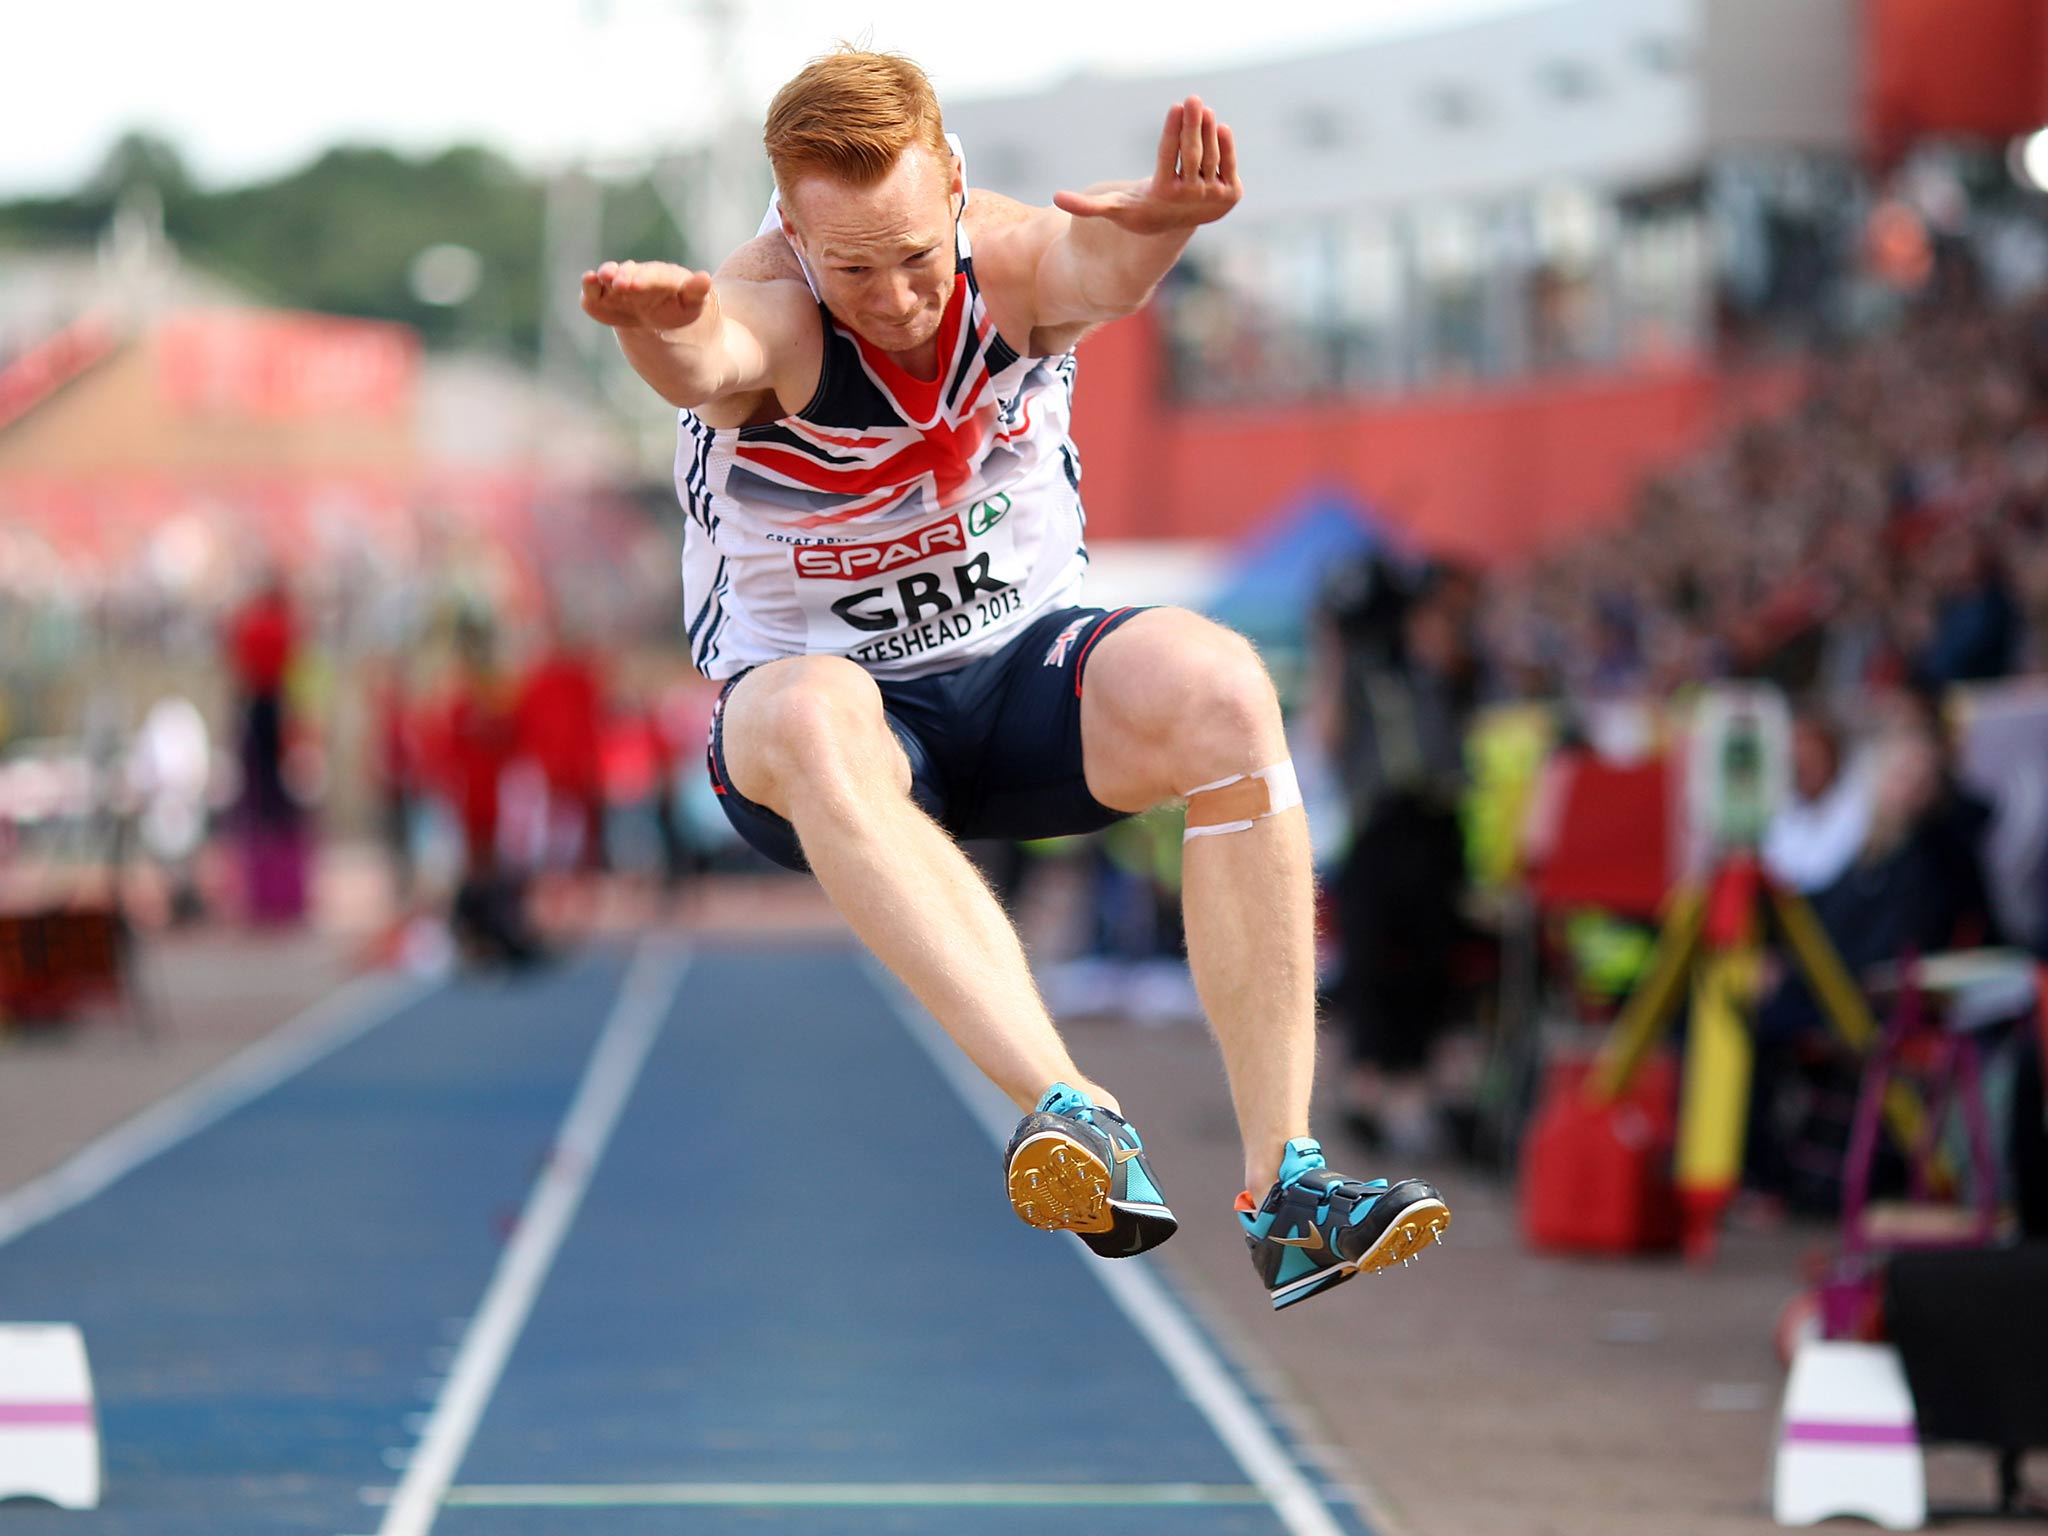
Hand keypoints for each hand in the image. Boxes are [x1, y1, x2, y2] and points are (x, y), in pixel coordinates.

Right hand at [579, 260, 715, 331]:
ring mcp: (617, 285)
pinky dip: (588, 288)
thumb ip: (696, 292)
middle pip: (628, 272)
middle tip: (618, 283)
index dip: (643, 279)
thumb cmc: (677, 309)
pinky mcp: (601, 298)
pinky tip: (588, 281)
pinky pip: (593, 293)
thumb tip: (705, 278)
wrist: (658, 320)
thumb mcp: (691, 303)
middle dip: (623, 276)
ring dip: (603, 276)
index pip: (652, 275)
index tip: (635, 285)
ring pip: (608, 278)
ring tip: (597, 277)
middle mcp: (636, 275)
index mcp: (660, 276)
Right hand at [1053, 95, 1240, 235]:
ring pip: (1212, 157)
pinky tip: (1220, 127)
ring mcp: (1213, 197)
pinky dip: (1227, 146)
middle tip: (1192, 99)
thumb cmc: (1140, 208)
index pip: (1170, 157)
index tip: (1175, 106)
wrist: (1172, 226)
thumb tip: (1056, 198)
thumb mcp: (1116, 207)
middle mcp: (1191, 198)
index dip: (1173, 131)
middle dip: (1193, 125)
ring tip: (1203, 108)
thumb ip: (1089, 205)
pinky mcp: (1230, 195)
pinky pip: (1229, 165)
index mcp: (1163, 195)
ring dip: (1209, 130)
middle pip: (1194, 155)